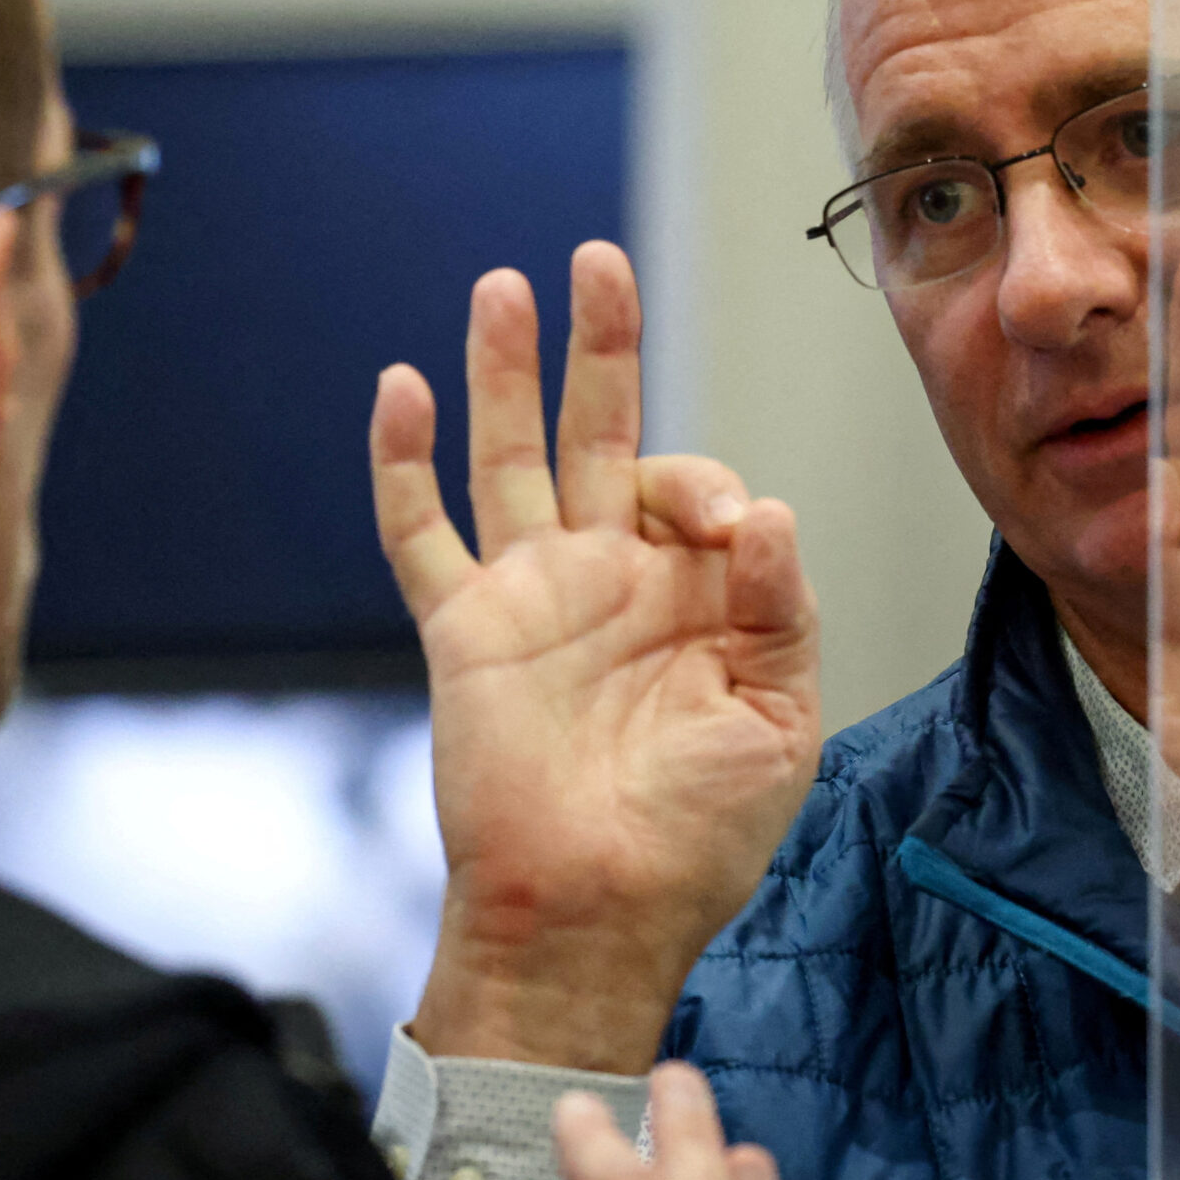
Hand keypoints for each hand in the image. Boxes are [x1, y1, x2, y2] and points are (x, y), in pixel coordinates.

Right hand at [375, 242, 821, 1072]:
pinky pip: (421, 535)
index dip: (707, 486)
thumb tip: (761, 508)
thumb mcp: (778, 719)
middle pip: (598, 432)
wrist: (599, 917)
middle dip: (602, 346)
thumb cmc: (698, 837)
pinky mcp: (465, 632)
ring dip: (506, 372)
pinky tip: (402, 387)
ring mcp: (531, 598)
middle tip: (599, 262)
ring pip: (510, 458)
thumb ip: (777, 607)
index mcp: (690, 595)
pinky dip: (403, 464)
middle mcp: (608, 579)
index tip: (721, 526)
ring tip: (507, 286)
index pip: (694, 490)